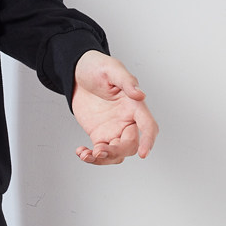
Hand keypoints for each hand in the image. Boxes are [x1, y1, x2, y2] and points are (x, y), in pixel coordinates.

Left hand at [71, 50, 158, 164]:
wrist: (76, 72)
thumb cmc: (97, 67)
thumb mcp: (112, 69)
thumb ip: (127, 82)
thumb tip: (140, 94)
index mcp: (134, 106)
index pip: (148, 125)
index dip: (148, 140)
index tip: (143, 153)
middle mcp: (127, 120)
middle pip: (130, 144)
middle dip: (117, 151)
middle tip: (99, 150)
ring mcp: (114, 129)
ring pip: (117, 153)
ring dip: (104, 158)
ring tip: (88, 154)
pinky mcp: (99, 134)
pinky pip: (100, 152)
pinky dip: (92, 157)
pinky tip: (81, 152)